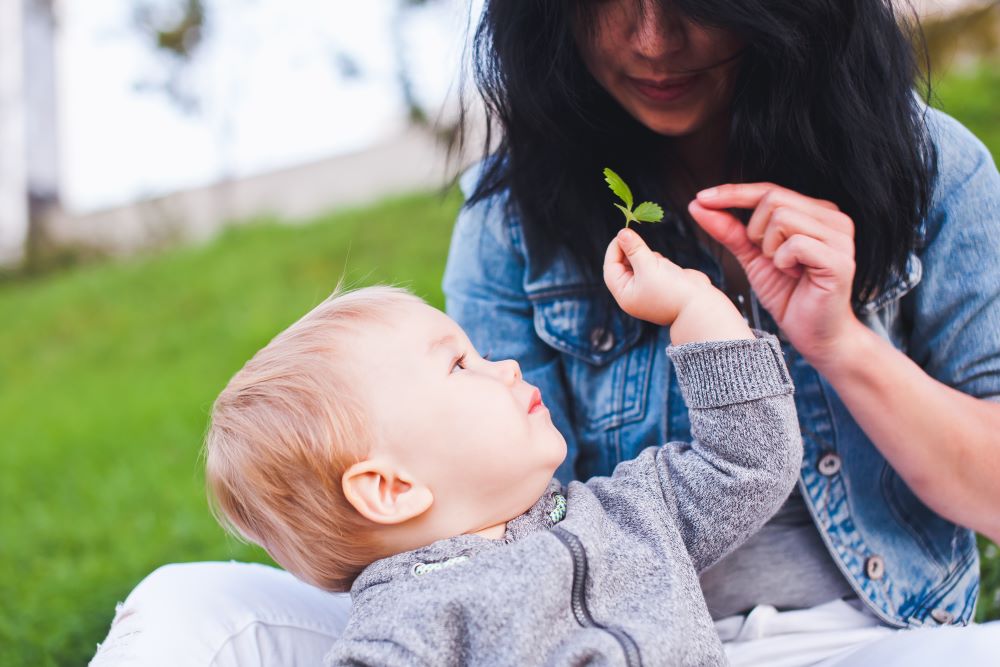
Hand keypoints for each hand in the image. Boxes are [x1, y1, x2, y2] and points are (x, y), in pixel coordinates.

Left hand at [604, 228, 751, 343]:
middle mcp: (634, 293)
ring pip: (639, 263)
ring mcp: (648, 288)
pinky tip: (667, 266)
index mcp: (625, 295)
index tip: (623, 233)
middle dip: (632, 252)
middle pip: (624, 264)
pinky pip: (653, 265)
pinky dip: (658, 260)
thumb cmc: (672, 289)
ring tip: (659, 263)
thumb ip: (634, 249)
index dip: (615, 249)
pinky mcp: (662, 282)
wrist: (700, 305)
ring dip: (647, 256)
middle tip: (639, 239)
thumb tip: (622, 233)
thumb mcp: (649, 266)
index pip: (611, 268)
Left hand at [689, 183, 861, 366]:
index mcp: (815, 212)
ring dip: (769, 248)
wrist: (815, 334)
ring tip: (783, 267)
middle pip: (773, 198)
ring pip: (782, 218)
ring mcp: (839, 238)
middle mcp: (833, 218)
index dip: (733, 193)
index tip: (701, 198)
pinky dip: (783, 261)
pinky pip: (796, 244)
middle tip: (765, 256)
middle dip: (755, 230)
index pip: (769, 190)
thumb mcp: (752, 258)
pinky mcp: (839, 260)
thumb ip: (730, 231)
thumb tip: (698, 204)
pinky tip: (793, 274)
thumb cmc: (789, 295)